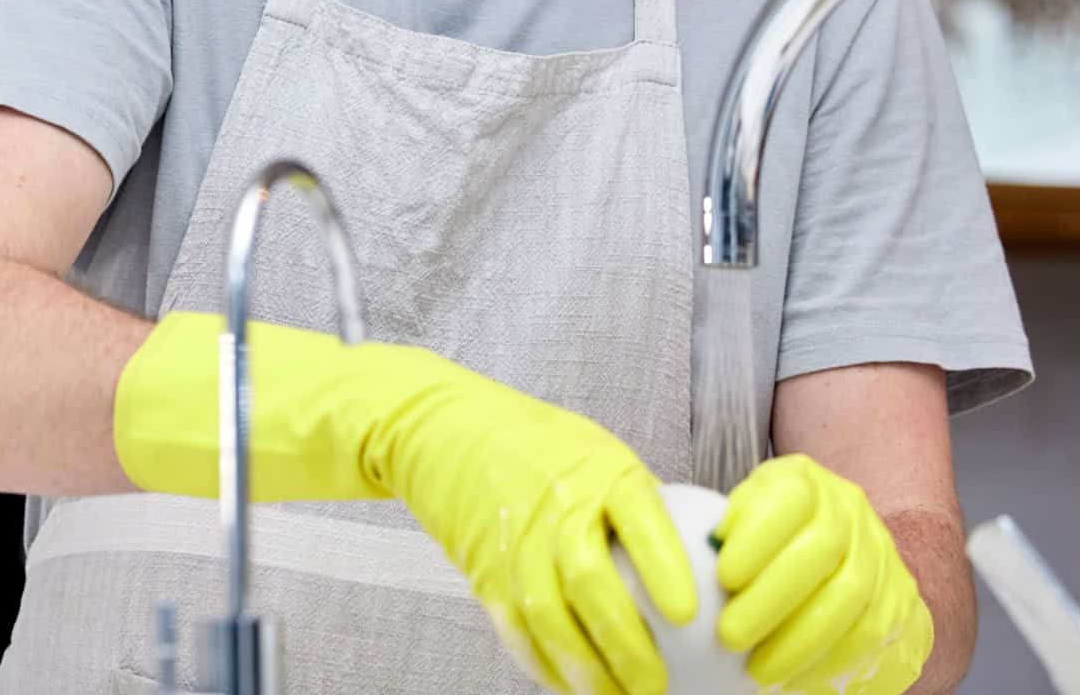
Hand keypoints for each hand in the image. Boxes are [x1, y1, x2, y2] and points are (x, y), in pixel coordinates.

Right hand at [114, 313, 696, 693]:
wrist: (387, 411)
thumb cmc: (477, 423)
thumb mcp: (549, 439)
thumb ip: (597, 485)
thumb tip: (661, 529)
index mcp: (565, 458)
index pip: (629, 518)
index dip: (664, 569)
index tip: (692, 609)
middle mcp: (533, 494)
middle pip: (593, 583)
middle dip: (630, 643)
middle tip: (664, 682)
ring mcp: (492, 527)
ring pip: (548, 613)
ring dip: (586, 664)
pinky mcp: (462, 552)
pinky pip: (505, 618)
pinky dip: (535, 655)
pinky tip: (560, 679)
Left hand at [714, 454, 933, 694]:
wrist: (844, 550)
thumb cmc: (770, 536)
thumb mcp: (743, 516)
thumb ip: (727, 530)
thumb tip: (695, 558)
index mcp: (803, 480)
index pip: (790, 498)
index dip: (758, 536)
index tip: (724, 577)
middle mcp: (848, 509)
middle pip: (821, 550)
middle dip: (772, 598)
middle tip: (730, 636)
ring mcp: (879, 551)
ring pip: (851, 595)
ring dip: (800, 639)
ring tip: (758, 668)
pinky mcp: (900, 595)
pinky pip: (870, 631)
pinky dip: (831, 659)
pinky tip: (796, 677)